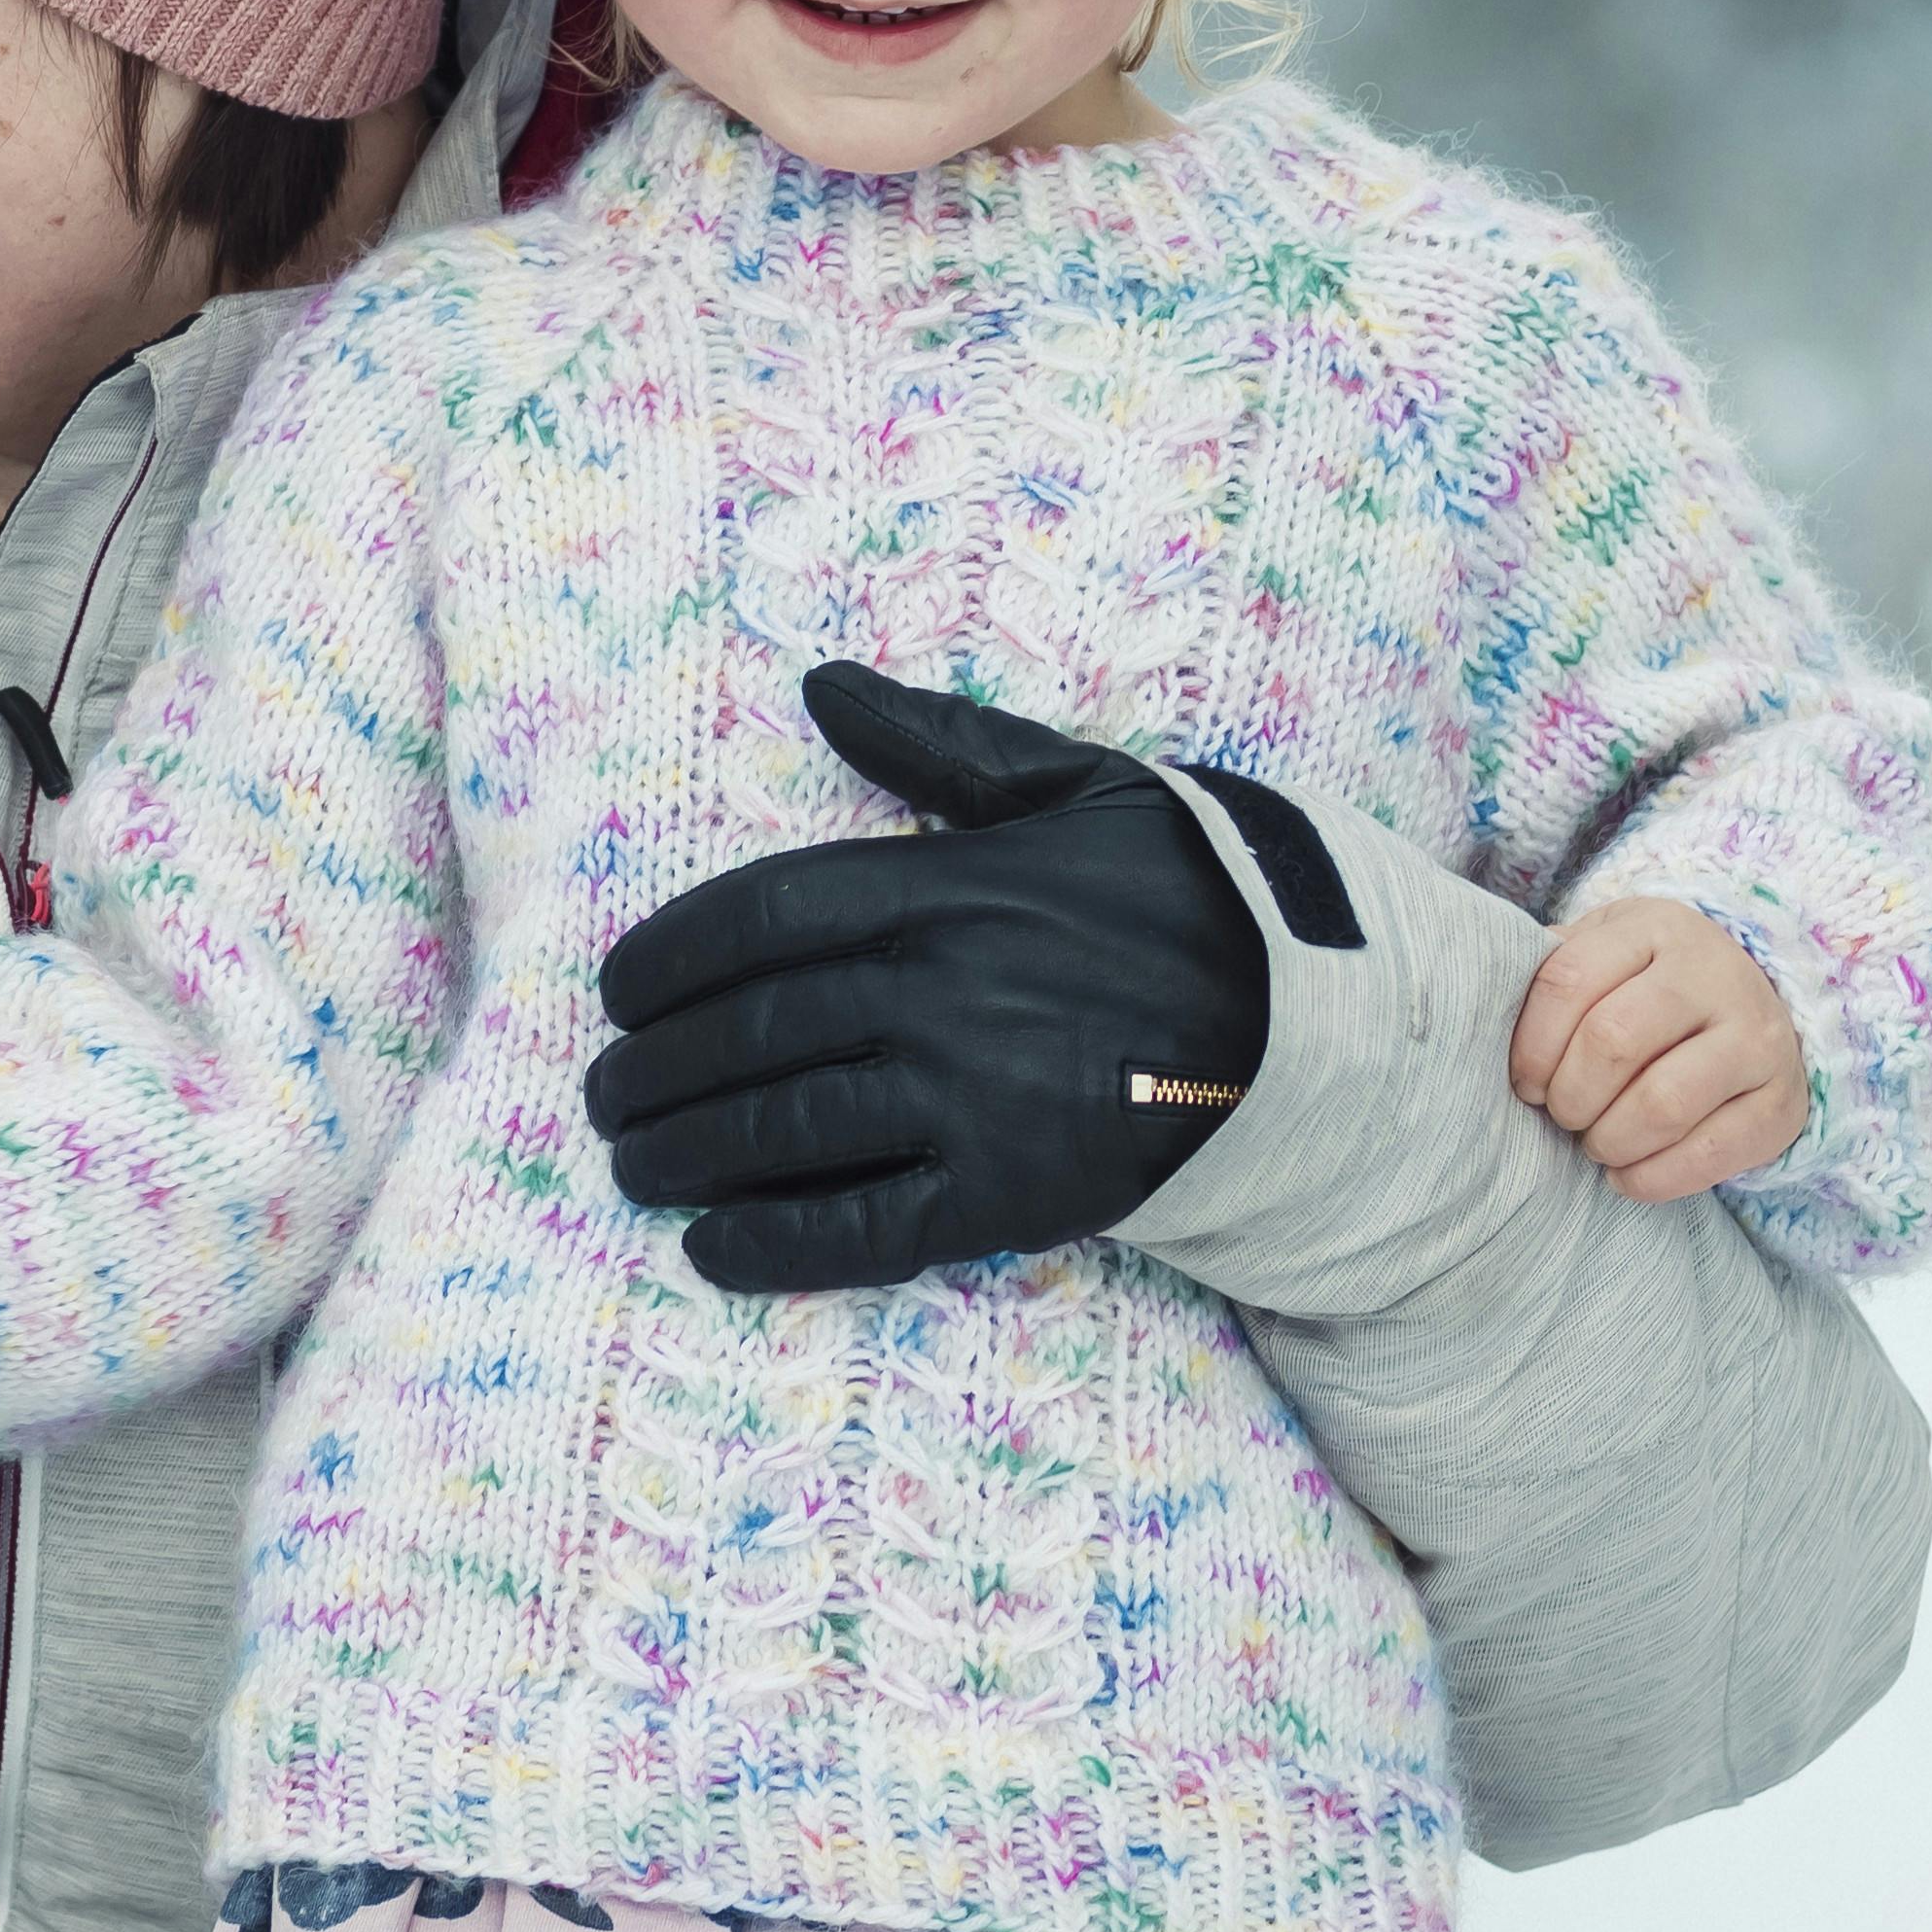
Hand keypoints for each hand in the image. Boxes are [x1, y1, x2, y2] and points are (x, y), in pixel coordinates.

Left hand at [583, 663, 1291, 1295]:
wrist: (1325, 1024)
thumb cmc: (1194, 895)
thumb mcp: (1082, 783)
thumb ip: (943, 741)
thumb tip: (820, 684)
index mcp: (952, 883)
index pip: (759, 916)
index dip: (665, 958)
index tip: (617, 993)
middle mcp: (949, 990)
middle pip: (752, 1030)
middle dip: (654, 1067)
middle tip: (606, 1092)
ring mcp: (980, 1099)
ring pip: (785, 1131)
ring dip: (685, 1152)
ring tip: (632, 1163)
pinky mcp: (1014, 1197)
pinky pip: (865, 1230)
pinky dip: (773, 1244)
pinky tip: (707, 1247)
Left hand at [1510, 897, 1806, 1201]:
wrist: (1755, 1011)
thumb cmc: (1646, 991)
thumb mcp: (1602, 959)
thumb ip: (1549, 979)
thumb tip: (1478, 1021)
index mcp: (1654, 928)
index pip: (1569, 980)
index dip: (1530, 1046)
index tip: (1525, 1082)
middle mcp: (1715, 973)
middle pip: (1612, 1042)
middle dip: (1569, 1096)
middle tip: (1563, 1114)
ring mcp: (1759, 1036)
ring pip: (1662, 1102)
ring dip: (1609, 1140)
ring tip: (1596, 1144)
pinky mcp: (1782, 1102)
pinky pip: (1709, 1153)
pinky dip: (1651, 1178)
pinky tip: (1627, 1174)